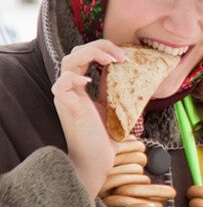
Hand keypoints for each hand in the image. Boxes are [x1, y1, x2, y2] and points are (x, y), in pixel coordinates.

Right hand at [51, 40, 125, 199]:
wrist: (98, 159)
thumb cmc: (106, 135)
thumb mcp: (116, 104)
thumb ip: (117, 87)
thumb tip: (137, 72)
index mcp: (81, 85)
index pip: (86, 54)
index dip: (104, 49)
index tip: (126, 58)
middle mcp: (72, 88)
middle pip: (76, 52)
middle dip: (100, 47)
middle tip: (121, 56)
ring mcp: (67, 96)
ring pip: (68, 62)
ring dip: (90, 55)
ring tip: (110, 61)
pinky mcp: (66, 107)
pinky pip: (60, 85)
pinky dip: (73, 78)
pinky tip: (88, 79)